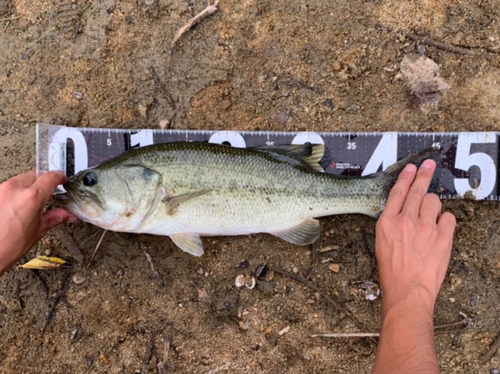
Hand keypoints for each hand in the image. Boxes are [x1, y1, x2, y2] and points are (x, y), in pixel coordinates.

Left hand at [0, 170, 76, 275]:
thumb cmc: (7, 246)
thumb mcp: (38, 230)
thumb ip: (55, 217)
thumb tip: (67, 214)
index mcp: (31, 197)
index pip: (50, 177)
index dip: (59, 177)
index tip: (62, 180)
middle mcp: (14, 189)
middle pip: (34, 175)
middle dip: (43, 181)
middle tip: (48, 191)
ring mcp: (0, 190)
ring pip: (19, 180)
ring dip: (28, 186)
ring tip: (31, 201)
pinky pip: (7, 188)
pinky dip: (15, 193)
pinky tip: (17, 205)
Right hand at [376, 159, 455, 308]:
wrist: (408, 291)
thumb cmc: (393, 272)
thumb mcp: (381, 243)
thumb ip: (391, 224)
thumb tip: (402, 211)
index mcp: (387, 222)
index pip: (398, 192)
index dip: (406, 177)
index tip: (411, 168)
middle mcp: (406, 221)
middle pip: (417, 189)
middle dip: (424, 174)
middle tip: (429, 165)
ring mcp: (426, 228)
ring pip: (433, 201)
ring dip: (432, 204)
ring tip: (430, 215)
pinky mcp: (442, 237)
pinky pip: (448, 218)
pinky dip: (445, 221)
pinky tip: (439, 228)